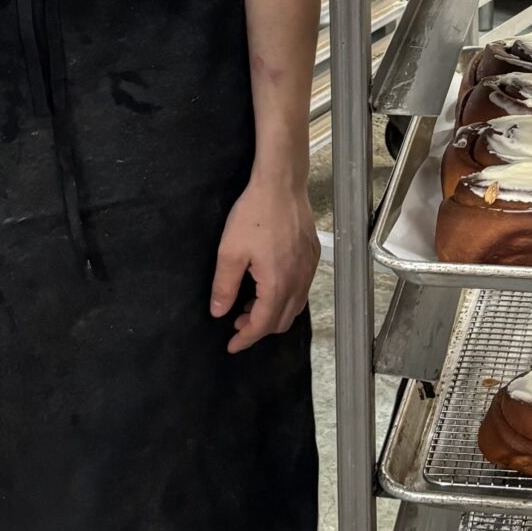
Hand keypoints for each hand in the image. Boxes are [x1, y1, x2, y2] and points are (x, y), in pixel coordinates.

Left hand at [210, 167, 319, 354]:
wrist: (281, 184)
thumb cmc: (254, 214)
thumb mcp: (230, 252)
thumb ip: (224, 286)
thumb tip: (219, 312)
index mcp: (278, 284)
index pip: (262, 324)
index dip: (245, 339)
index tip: (231, 346)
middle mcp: (299, 281)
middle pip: (283, 321)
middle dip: (259, 328)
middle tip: (236, 323)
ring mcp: (309, 269)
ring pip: (294, 306)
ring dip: (272, 313)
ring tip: (249, 304)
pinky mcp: (313, 257)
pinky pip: (301, 289)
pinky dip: (285, 297)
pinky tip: (267, 284)